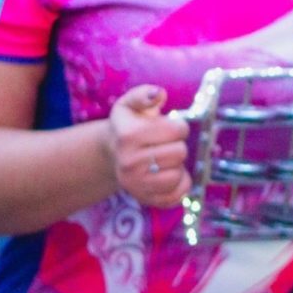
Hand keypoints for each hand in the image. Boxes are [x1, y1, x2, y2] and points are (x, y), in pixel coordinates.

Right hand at [109, 85, 190, 207]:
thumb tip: (159, 94)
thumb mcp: (131, 104)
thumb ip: (144, 95)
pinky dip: (180, 185)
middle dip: (177, 145)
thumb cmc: (128, 125)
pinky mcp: (144, 198)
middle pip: (180, 152)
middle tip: (163, 144)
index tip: (168, 127)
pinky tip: (168, 175)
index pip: (177, 130)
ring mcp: (135, 184)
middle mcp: (129, 162)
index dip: (178, 127)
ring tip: (163, 159)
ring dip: (177, 165)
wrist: (112, 153)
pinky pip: (176, 195)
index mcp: (129, 135)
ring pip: (178, 175)